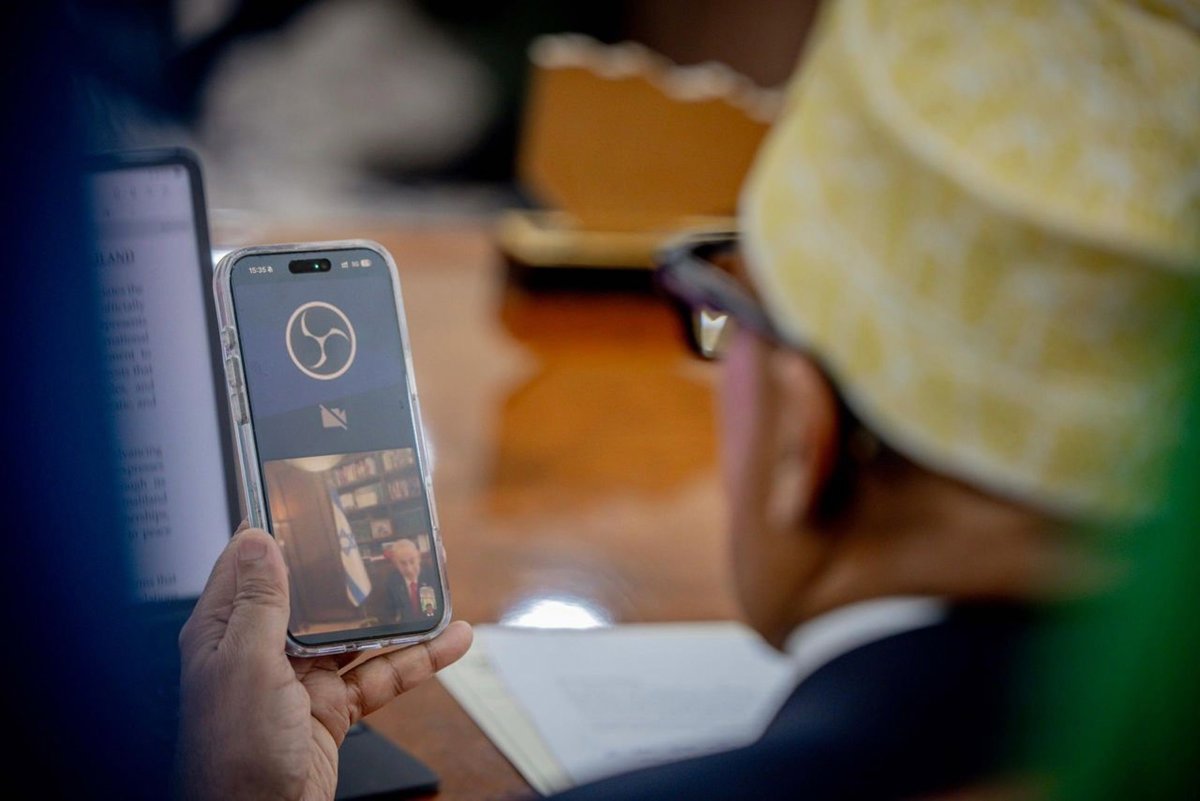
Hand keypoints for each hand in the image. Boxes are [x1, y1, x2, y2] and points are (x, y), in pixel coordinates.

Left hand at [174, 526, 472, 800]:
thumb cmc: (233, 755)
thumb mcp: (246, 665)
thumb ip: (259, 602)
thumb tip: (259, 538)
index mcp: (227, 630)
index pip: (253, 563)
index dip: (282, 529)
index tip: (315, 497)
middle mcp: (263, 649)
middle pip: (314, 594)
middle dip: (354, 568)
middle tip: (392, 537)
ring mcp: (300, 679)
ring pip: (355, 632)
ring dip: (394, 611)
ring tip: (430, 582)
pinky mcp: (332, 708)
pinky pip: (381, 673)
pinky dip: (418, 658)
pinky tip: (450, 641)